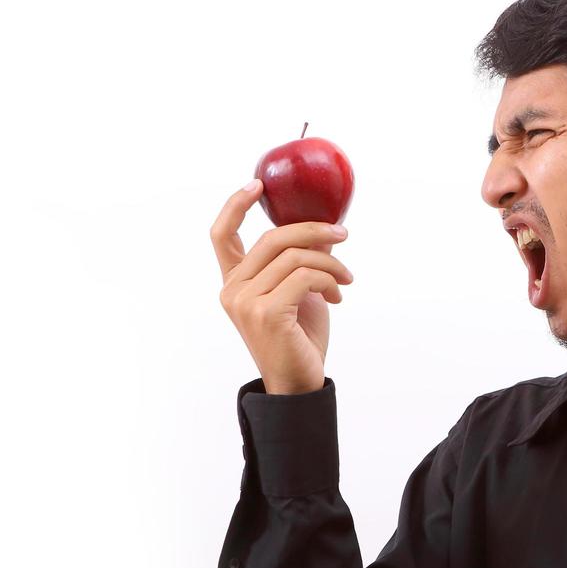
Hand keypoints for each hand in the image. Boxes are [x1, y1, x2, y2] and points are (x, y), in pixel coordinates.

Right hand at [212, 179, 354, 395]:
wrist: (299, 383)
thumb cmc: (299, 338)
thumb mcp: (298, 291)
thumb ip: (298, 260)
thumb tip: (322, 226)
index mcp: (234, 282)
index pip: (221, 235)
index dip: (235, 205)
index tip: (259, 185)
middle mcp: (232, 290)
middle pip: (273, 238)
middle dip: (314, 230)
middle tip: (343, 235)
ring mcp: (245, 302)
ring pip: (294, 256)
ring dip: (330, 264)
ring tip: (345, 280)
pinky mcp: (266, 312)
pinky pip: (305, 276)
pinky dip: (329, 279)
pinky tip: (338, 295)